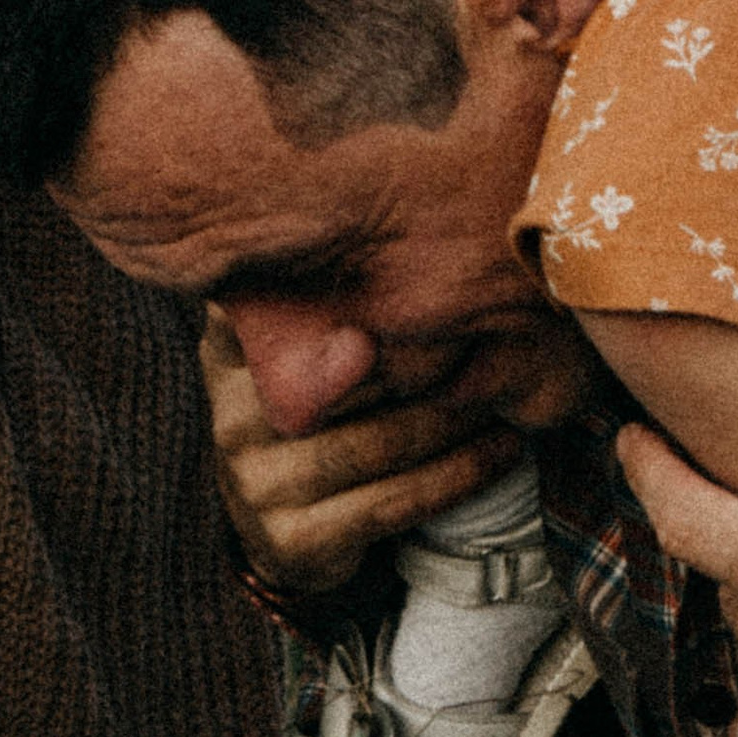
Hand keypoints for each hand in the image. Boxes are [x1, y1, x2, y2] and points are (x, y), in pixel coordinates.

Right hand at [200, 305, 597, 596]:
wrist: (300, 532)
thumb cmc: (330, 408)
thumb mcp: (313, 337)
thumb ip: (333, 286)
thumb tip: (397, 194)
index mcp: (230, 348)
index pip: (298, 310)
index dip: (375, 295)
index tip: (441, 275)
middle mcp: (231, 415)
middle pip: (350, 377)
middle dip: (431, 356)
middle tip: (495, 329)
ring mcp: (254, 484)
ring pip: (378, 442)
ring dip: (456, 417)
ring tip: (507, 389)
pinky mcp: (290, 542)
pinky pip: (393, 501)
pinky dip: (459, 472)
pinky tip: (503, 446)